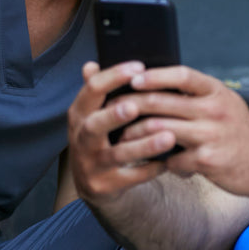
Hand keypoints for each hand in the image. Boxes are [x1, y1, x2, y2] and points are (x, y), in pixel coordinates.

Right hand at [67, 60, 180, 200]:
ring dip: (143, 146)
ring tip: (169, 137)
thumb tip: (91, 64)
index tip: (139, 66)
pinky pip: (130, 178)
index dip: (113, 77)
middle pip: (94, 126)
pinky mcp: (104, 185)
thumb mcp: (93, 115)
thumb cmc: (100, 138)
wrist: (93, 183)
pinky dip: (149, 170)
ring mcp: (91, 164)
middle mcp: (81, 139)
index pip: (92, 90)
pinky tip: (168, 162)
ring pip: (117, 155)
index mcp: (79, 114)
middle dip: (113, 116)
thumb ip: (97, 92)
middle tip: (135, 106)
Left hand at [121, 66, 248, 199]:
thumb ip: (198, 96)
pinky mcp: (208, 161)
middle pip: (163, 102)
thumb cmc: (240, 134)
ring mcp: (211, 136)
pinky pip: (172, 159)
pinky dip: (162, 162)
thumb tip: (158, 87)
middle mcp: (215, 110)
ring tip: (123, 139)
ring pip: (161, 130)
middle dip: (133, 106)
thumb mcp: (225, 105)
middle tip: (113, 110)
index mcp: (217, 92)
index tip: (133, 77)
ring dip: (137, 136)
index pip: (182, 75)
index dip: (155, 75)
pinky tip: (158, 163)